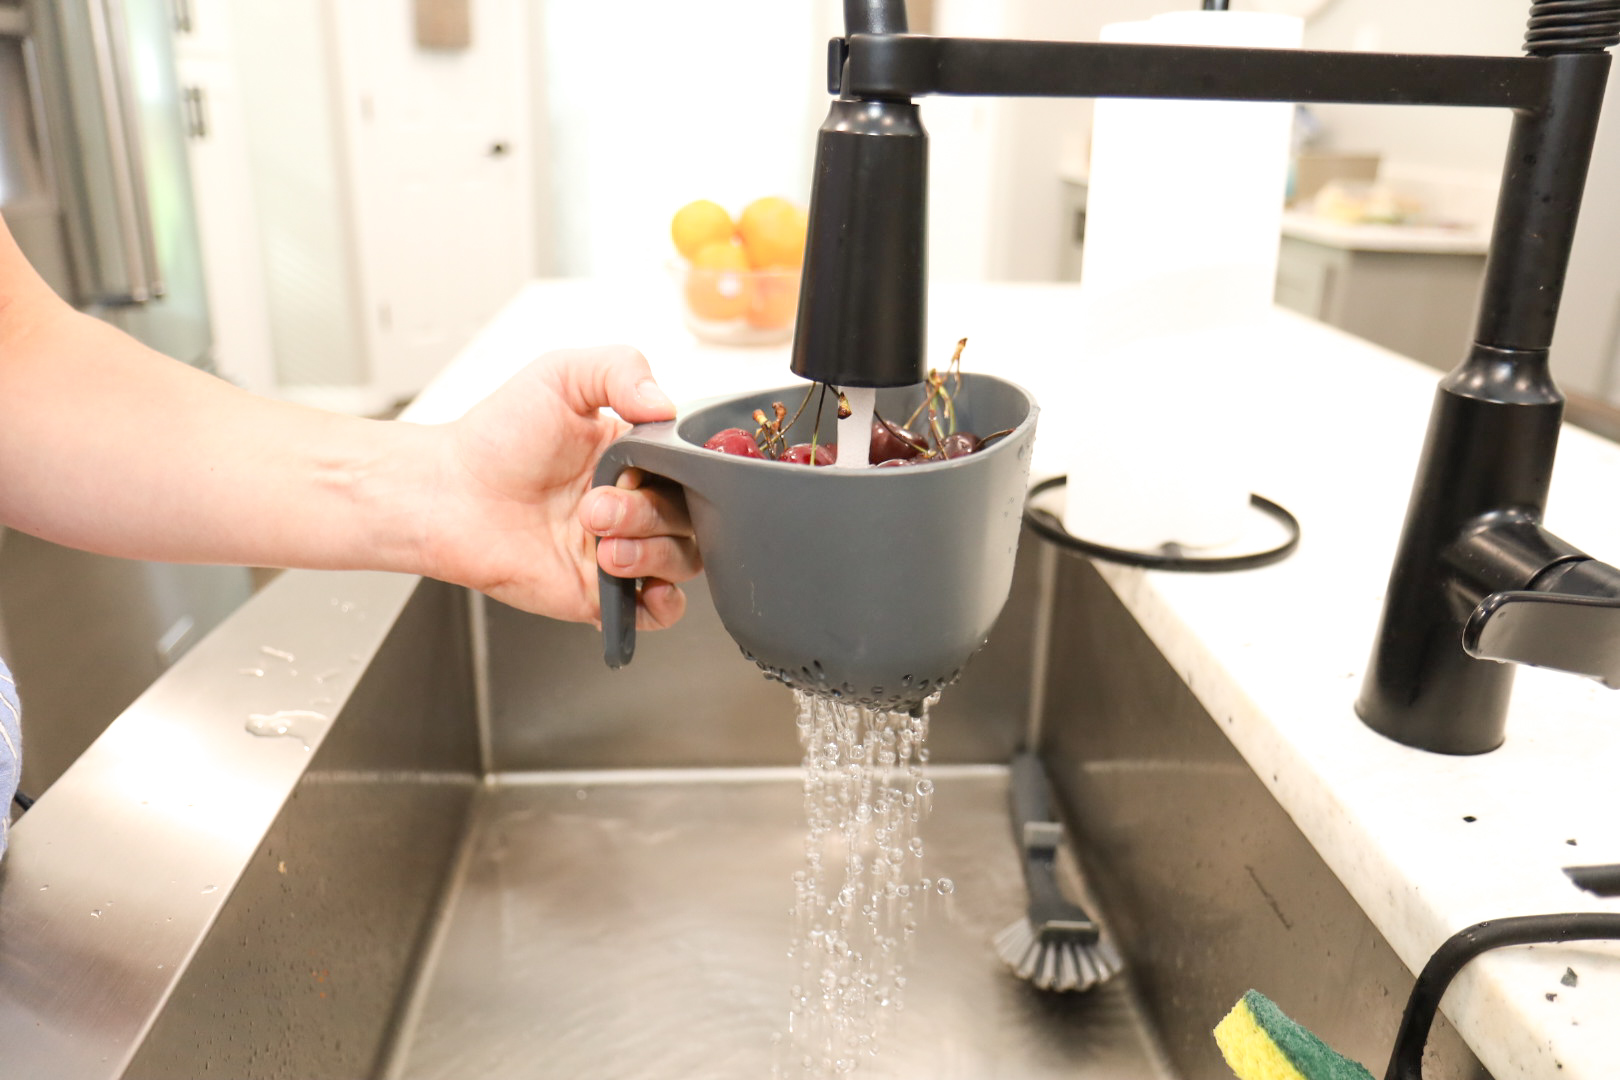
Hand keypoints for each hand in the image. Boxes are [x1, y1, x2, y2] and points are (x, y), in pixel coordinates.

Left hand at [424, 346, 700, 627]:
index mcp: (635, 456)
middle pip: (690, 519)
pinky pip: (660, 611)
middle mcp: (632, 503)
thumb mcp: (560, 376)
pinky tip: (636, 582)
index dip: (680, 472)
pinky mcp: (601, 593)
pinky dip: (663, 602)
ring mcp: (619, 549)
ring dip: (651, 553)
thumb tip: (667, 402)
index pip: (691, 469)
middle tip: (595, 507)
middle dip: (649, 515)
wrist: (449, 495)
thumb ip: (622, 369)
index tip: (638, 467)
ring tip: (599, 542)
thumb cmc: (495, 439)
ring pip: (681, 561)